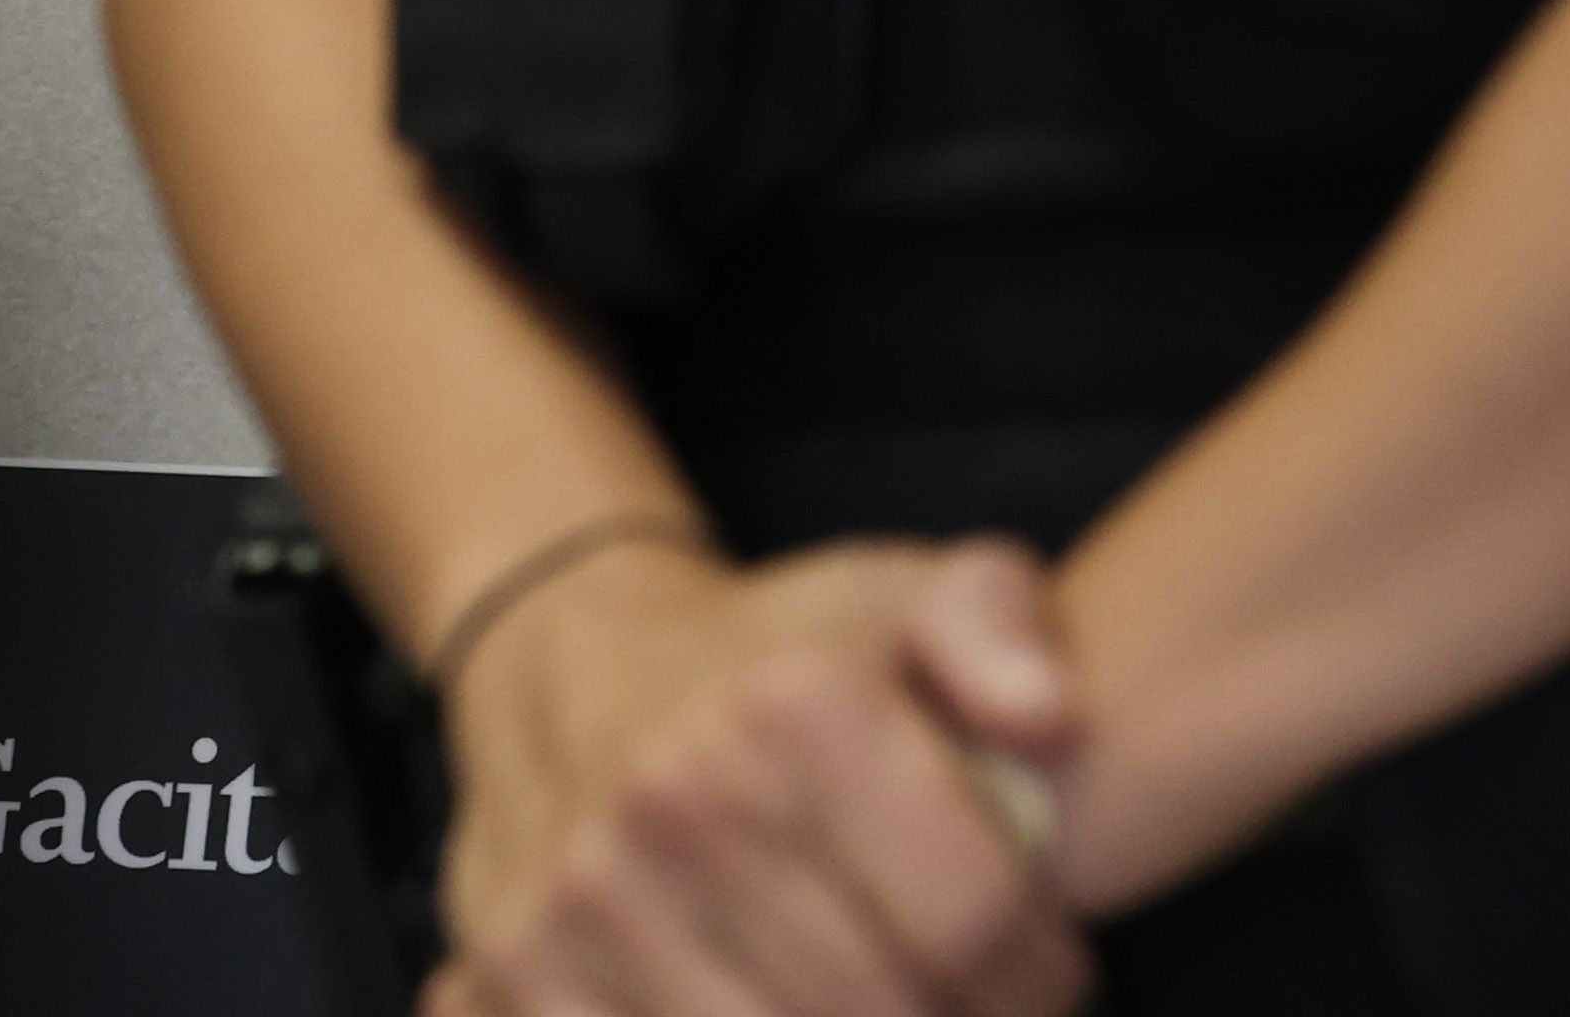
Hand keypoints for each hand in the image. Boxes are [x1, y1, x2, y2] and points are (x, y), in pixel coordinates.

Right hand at [432, 536, 1094, 1016]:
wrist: (567, 661)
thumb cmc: (773, 654)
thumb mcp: (905, 593)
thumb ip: (1000, 632)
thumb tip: (1044, 717)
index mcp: (793, 705)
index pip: (975, 918)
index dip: (1041, 968)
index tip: (1045, 965)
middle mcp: (677, 799)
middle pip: (892, 1005)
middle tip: (972, 999)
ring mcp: (589, 895)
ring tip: (889, 997)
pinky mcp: (525, 971)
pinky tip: (778, 1001)